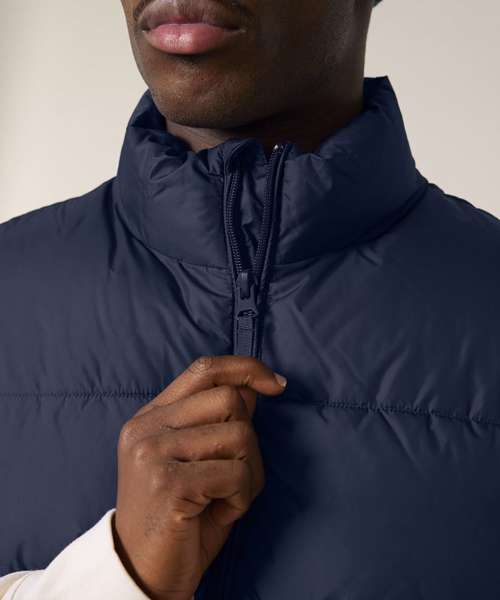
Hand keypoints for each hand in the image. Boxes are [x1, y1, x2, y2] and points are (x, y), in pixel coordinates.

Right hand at [112, 354, 286, 599]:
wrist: (144, 575)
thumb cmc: (180, 517)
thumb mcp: (199, 460)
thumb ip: (219, 420)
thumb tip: (254, 386)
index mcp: (151, 417)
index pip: (204, 369)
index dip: (246, 368)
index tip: (277, 384)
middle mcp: (146, 428)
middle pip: (229, 399)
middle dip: (249, 439)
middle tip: (235, 476)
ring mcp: (153, 453)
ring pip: (239, 434)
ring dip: (249, 472)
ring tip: (226, 498)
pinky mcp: (168, 483)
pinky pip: (236, 473)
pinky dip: (242, 497)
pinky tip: (221, 512)